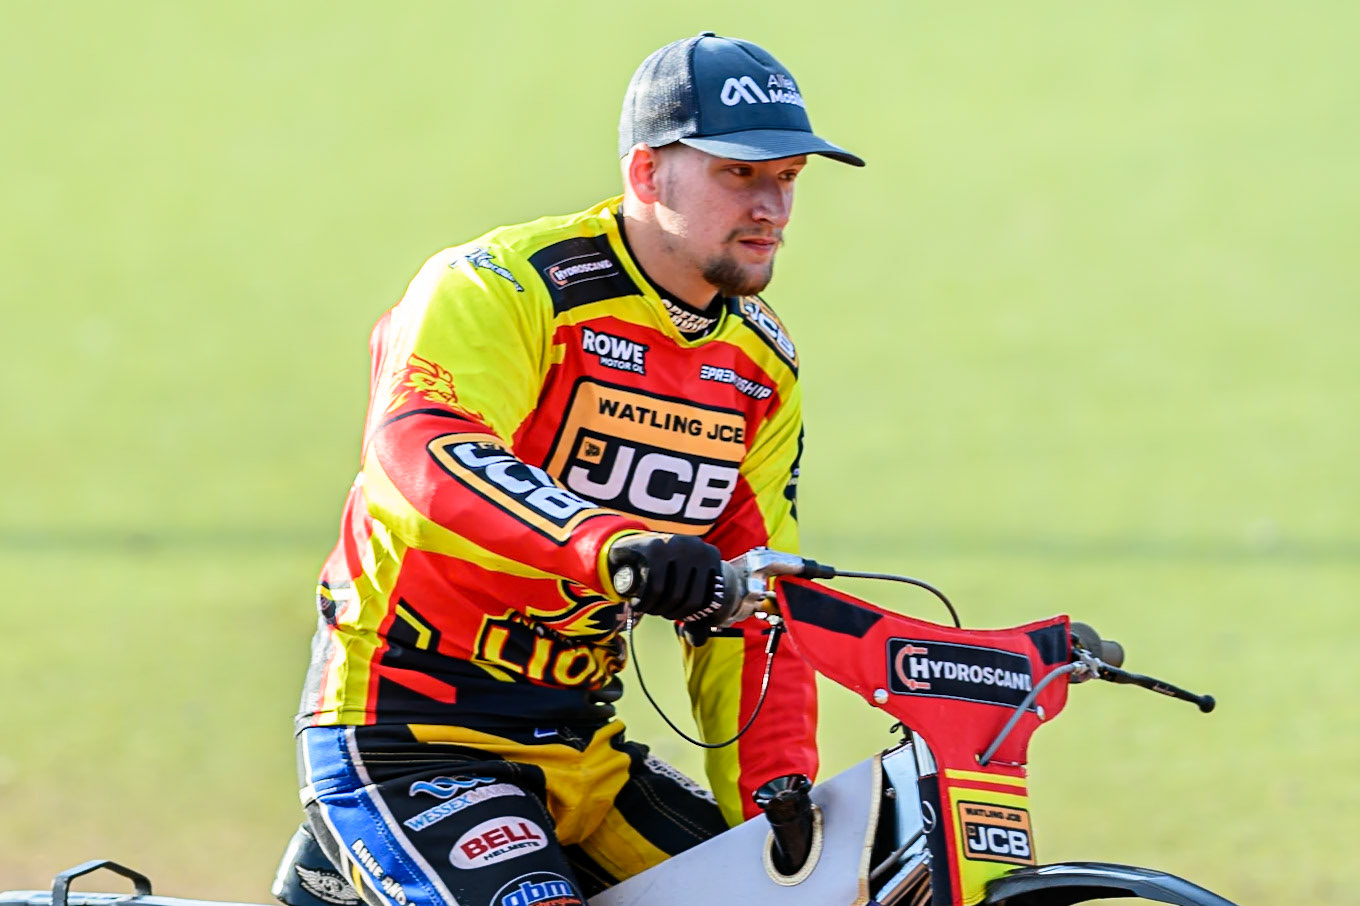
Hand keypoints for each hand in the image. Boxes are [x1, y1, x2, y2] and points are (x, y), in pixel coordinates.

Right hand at [607, 532, 725, 621]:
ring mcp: (677, 545)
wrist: (631, 549)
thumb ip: (694, 612)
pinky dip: (645, 604)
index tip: (675, 613)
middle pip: (691, 600)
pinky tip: (637, 604)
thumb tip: (698, 641)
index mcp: (711, 556)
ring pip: (673, 596)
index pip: (710, 601)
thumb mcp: (683, 588)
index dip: (690, 615)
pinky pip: (655, 590)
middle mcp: (698, 547)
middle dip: (672, 613)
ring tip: (648, 606)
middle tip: (658, 611)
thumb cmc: (663, 573)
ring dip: (657, 610)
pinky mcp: (655, 548)